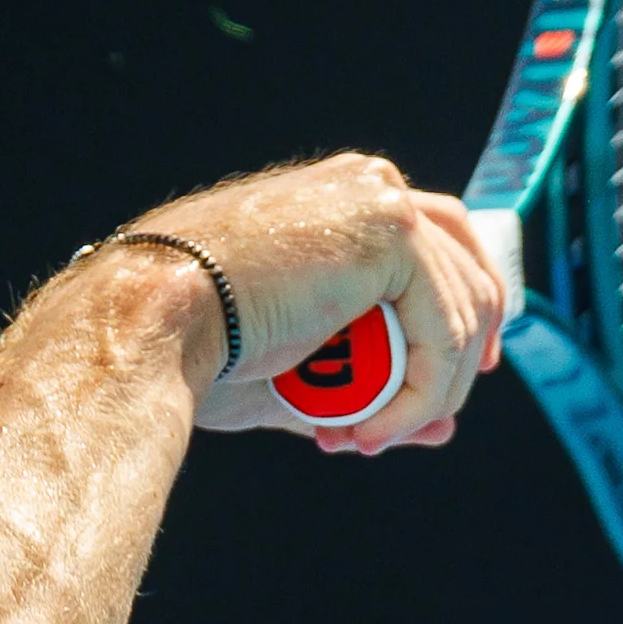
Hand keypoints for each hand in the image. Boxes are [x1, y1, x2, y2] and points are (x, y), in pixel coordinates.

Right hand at [124, 154, 511, 454]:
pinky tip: (370, 430)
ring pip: (462, 312)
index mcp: (345, 200)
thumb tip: (445, 428)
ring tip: (363, 438)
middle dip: (457, 361)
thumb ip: (376, 390)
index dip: (459, 323)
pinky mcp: (392, 230)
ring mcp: (384, 200)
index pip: (439, 255)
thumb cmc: (200, 345)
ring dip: (429, 394)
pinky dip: (420, 394)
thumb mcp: (305, 374)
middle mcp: (371, 186)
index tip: (446, 389)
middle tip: (415, 424)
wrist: (155, 319)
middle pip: (467, 273)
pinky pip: (443, 330)